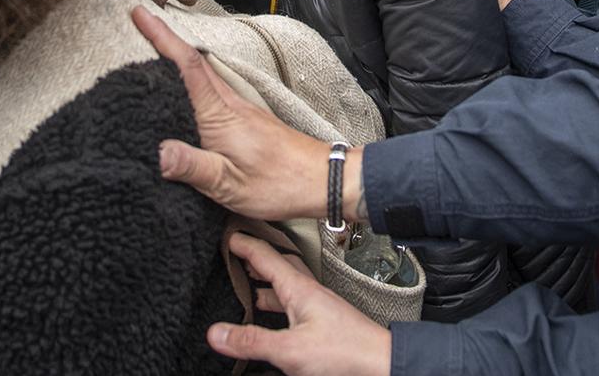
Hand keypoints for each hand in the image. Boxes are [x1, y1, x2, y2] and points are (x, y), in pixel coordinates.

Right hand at [131, 6, 337, 221]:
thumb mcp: (230, 185)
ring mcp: (239, 109)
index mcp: (220, 115)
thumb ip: (194, 168)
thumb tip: (158, 152)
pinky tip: (184, 87)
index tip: (140, 14)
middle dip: (164, 38)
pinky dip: (192, 77)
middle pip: (192, 62)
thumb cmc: (279, 183)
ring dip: (177, 56)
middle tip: (139, 20)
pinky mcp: (245, 120)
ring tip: (152, 47)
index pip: (187, 67)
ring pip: (203, 74)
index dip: (162, 38)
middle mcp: (229, 104)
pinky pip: (211, 89)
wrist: (322, 181)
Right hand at [206, 233, 391, 375]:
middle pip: (278, 269)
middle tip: (235, 258)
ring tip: (246, 290)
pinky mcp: (324, 327)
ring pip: (286, 291)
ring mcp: (318, 310)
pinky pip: (294, 309)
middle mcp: (310, 295)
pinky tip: (273, 322)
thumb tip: (216, 333)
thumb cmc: (346, 353)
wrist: (382, 367)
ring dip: (266, 287)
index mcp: (300, 290)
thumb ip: (252, 341)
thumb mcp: (291, 349)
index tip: (227, 235)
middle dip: (256, 262)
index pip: (267, 257)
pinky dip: (278, 309)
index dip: (245, 245)